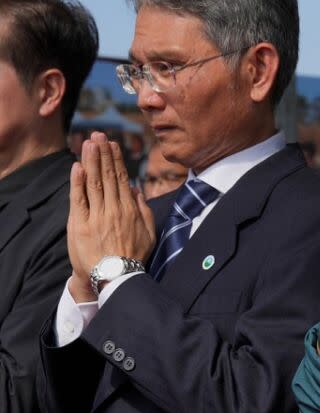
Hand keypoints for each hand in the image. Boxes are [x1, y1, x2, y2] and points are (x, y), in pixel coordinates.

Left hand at [67, 132, 155, 300]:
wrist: (117, 277)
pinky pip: (80, 200)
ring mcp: (97, 216)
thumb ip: (143, 209)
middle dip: (102, 154)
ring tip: (89, 143)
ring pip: (94, 183)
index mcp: (130, 209)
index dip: (115, 160)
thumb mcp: (148, 233)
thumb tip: (136, 189)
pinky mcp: (82, 225)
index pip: (121, 178)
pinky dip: (78, 182)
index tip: (111, 144)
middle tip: (98, 135)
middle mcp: (114, 209)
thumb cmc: (133, 256)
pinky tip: (78, 167)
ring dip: (91, 161)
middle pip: (107, 176)